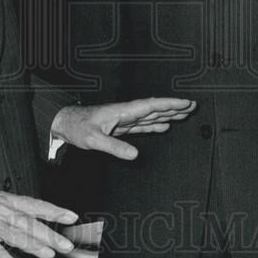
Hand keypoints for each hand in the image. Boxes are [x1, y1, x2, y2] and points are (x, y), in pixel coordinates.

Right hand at [0, 191, 76, 257]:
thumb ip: (13, 212)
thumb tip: (35, 224)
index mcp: (7, 200)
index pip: (35, 205)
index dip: (54, 210)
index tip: (72, 216)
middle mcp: (1, 210)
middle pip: (30, 223)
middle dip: (50, 234)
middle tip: (67, 245)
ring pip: (16, 236)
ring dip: (34, 246)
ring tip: (49, 255)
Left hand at [51, 97, 196, 159]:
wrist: (64, 122)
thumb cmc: (77, 127)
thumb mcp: (93, 139)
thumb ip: (114, 146)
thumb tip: (135, 155)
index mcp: (122, 111)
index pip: (151, 106)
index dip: (169, 104)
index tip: (186, 102)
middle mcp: (126, 113)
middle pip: (155, 108)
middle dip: (174, 106)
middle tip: (193, 106)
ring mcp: (124, 119)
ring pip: (151, 116)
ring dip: (168, 114)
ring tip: (184, 114)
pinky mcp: (120, 127)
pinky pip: (142, 125)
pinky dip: (155, 125)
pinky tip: (164, 126)